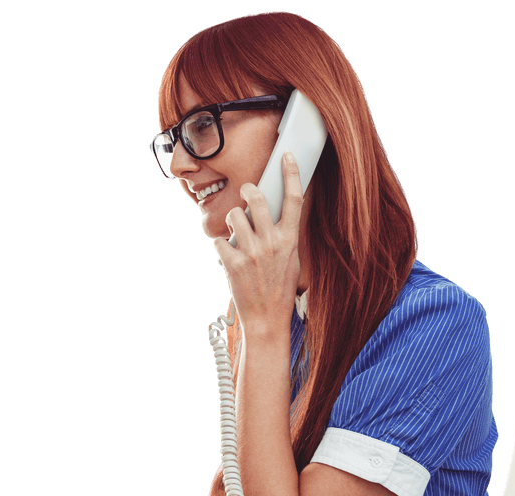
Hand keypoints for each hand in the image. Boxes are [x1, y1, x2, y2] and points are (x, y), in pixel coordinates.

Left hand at [212, 152, 302, 335]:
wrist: (267, 320)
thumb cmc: (279, 289)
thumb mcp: (290, 259)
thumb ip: (282, 235)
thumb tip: (272, 213)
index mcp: (290, 240)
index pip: (295, 199)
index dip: (292, 174)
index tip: (287, 157)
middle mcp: (272, 243)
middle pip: (258, 199)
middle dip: (248, 190)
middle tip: (246, 193)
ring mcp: (252, 253)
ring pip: (234, 216)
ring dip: (232, 221)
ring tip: (236, 235)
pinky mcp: (233, 264)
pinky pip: (219, 241)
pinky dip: (221, 247)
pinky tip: (228, 257)